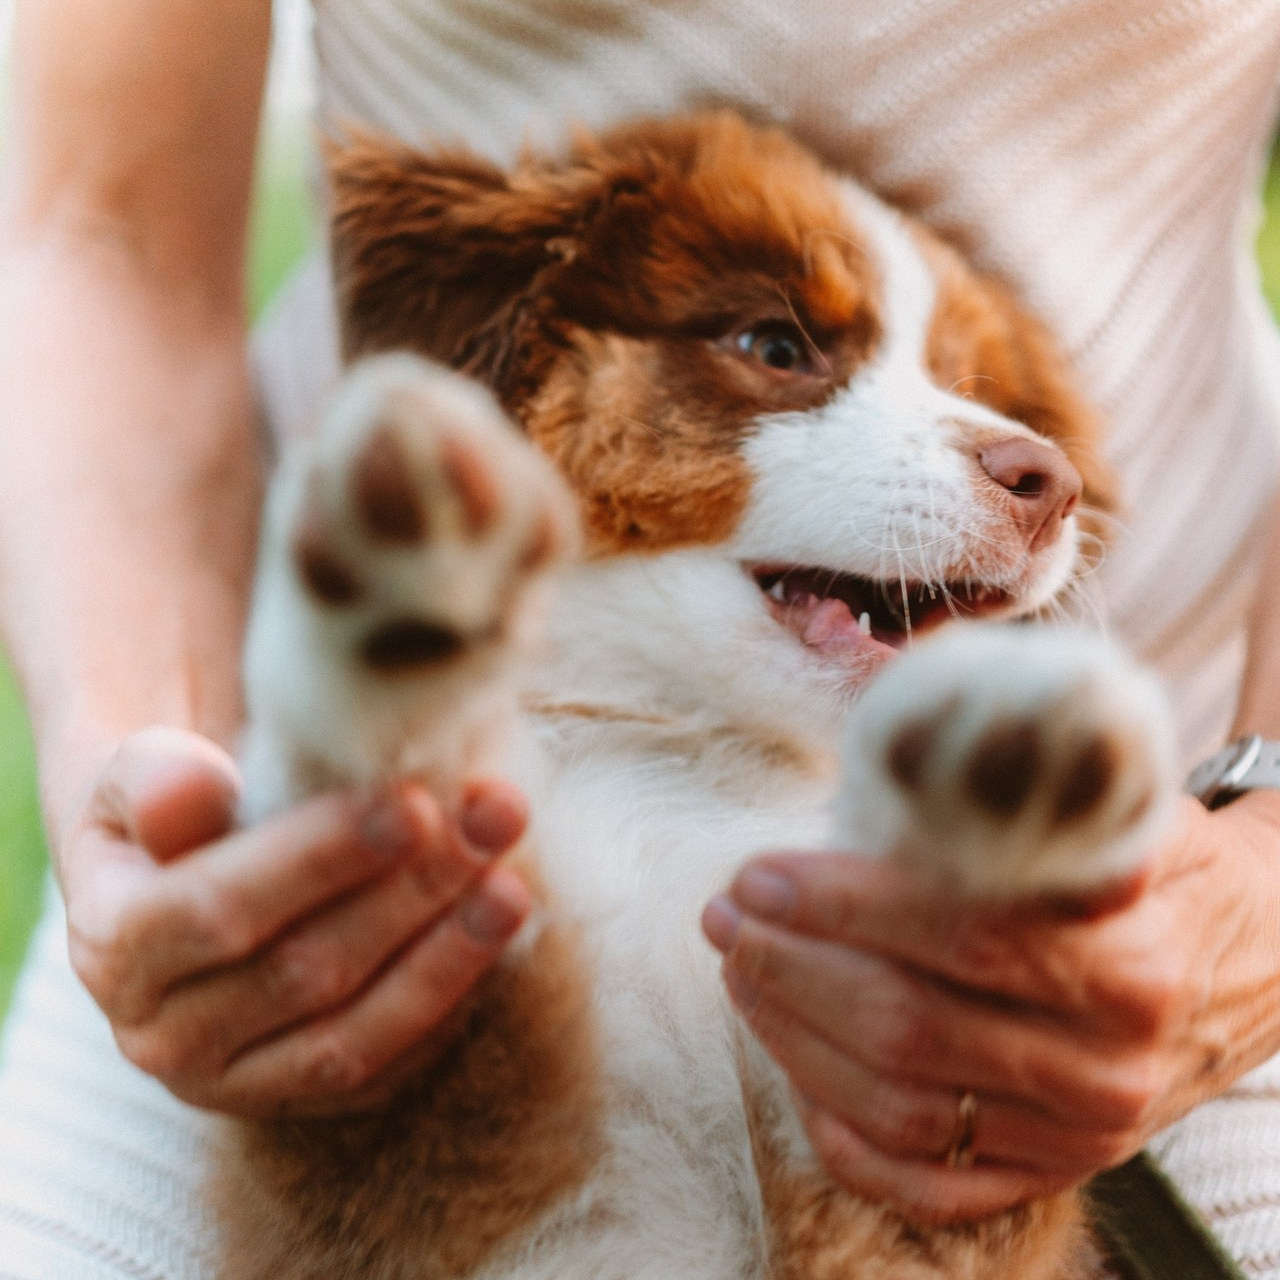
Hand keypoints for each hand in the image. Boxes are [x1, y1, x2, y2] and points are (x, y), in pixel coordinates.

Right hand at [61, 726, 530, 1116]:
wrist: (180, 887)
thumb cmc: (174, 816)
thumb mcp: (139, 777)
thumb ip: (157, 777)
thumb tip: (199, 786)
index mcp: (113, 947)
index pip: (218, 908)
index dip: (321, 859)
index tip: (412, 804)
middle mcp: (163, 1036)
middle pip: (304, 971)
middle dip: (413, 892)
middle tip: (494, 820)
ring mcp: (234, 1082)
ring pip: (353, 1034)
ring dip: (448, 958)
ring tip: (514, 887)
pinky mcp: (300, 1099)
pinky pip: (385, 1069)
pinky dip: (447, 1006)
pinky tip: (494, 941)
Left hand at [702, 793, 1279, 1222]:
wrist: (1250, 967)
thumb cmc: (1162, 875)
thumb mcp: (1120, 817)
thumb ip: (1027, 801)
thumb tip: (906, 757)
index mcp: (1127, 961)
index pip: (958, 935)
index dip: (842, 904)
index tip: (759, 872)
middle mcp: (1104, 1067)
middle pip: (907, 1027)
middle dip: (790, 967)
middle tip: (724, 915)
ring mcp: (1075, 1137)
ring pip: (896, 1107)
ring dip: (792, 1038)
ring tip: (739, 971)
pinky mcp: (1049, 1176)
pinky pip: (924, 1185)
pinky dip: (839, 1135)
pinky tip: (793, 1069)